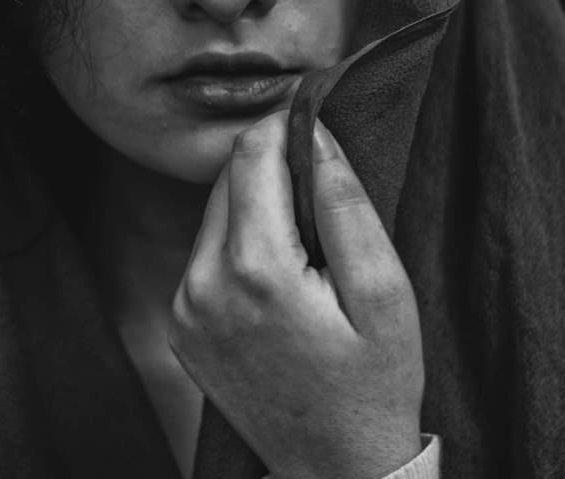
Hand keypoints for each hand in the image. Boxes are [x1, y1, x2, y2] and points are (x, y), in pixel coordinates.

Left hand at [169, 110, 424, 478]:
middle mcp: (203, 283)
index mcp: (256, 269)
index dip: (284, 125)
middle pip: (228, 176)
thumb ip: (344, 204)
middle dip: (272, 164)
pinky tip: (280, 272)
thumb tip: (314, 134)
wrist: (333, 469)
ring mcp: (184, 307)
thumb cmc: (374, 383)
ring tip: (306, 241)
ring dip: (256, 202)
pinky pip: (206, 251)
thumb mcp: (384, 292)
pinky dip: (240, 240)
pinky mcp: (180, 324)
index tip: (313, 121)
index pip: (251, 152)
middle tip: (321, 189)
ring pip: (215, 210)